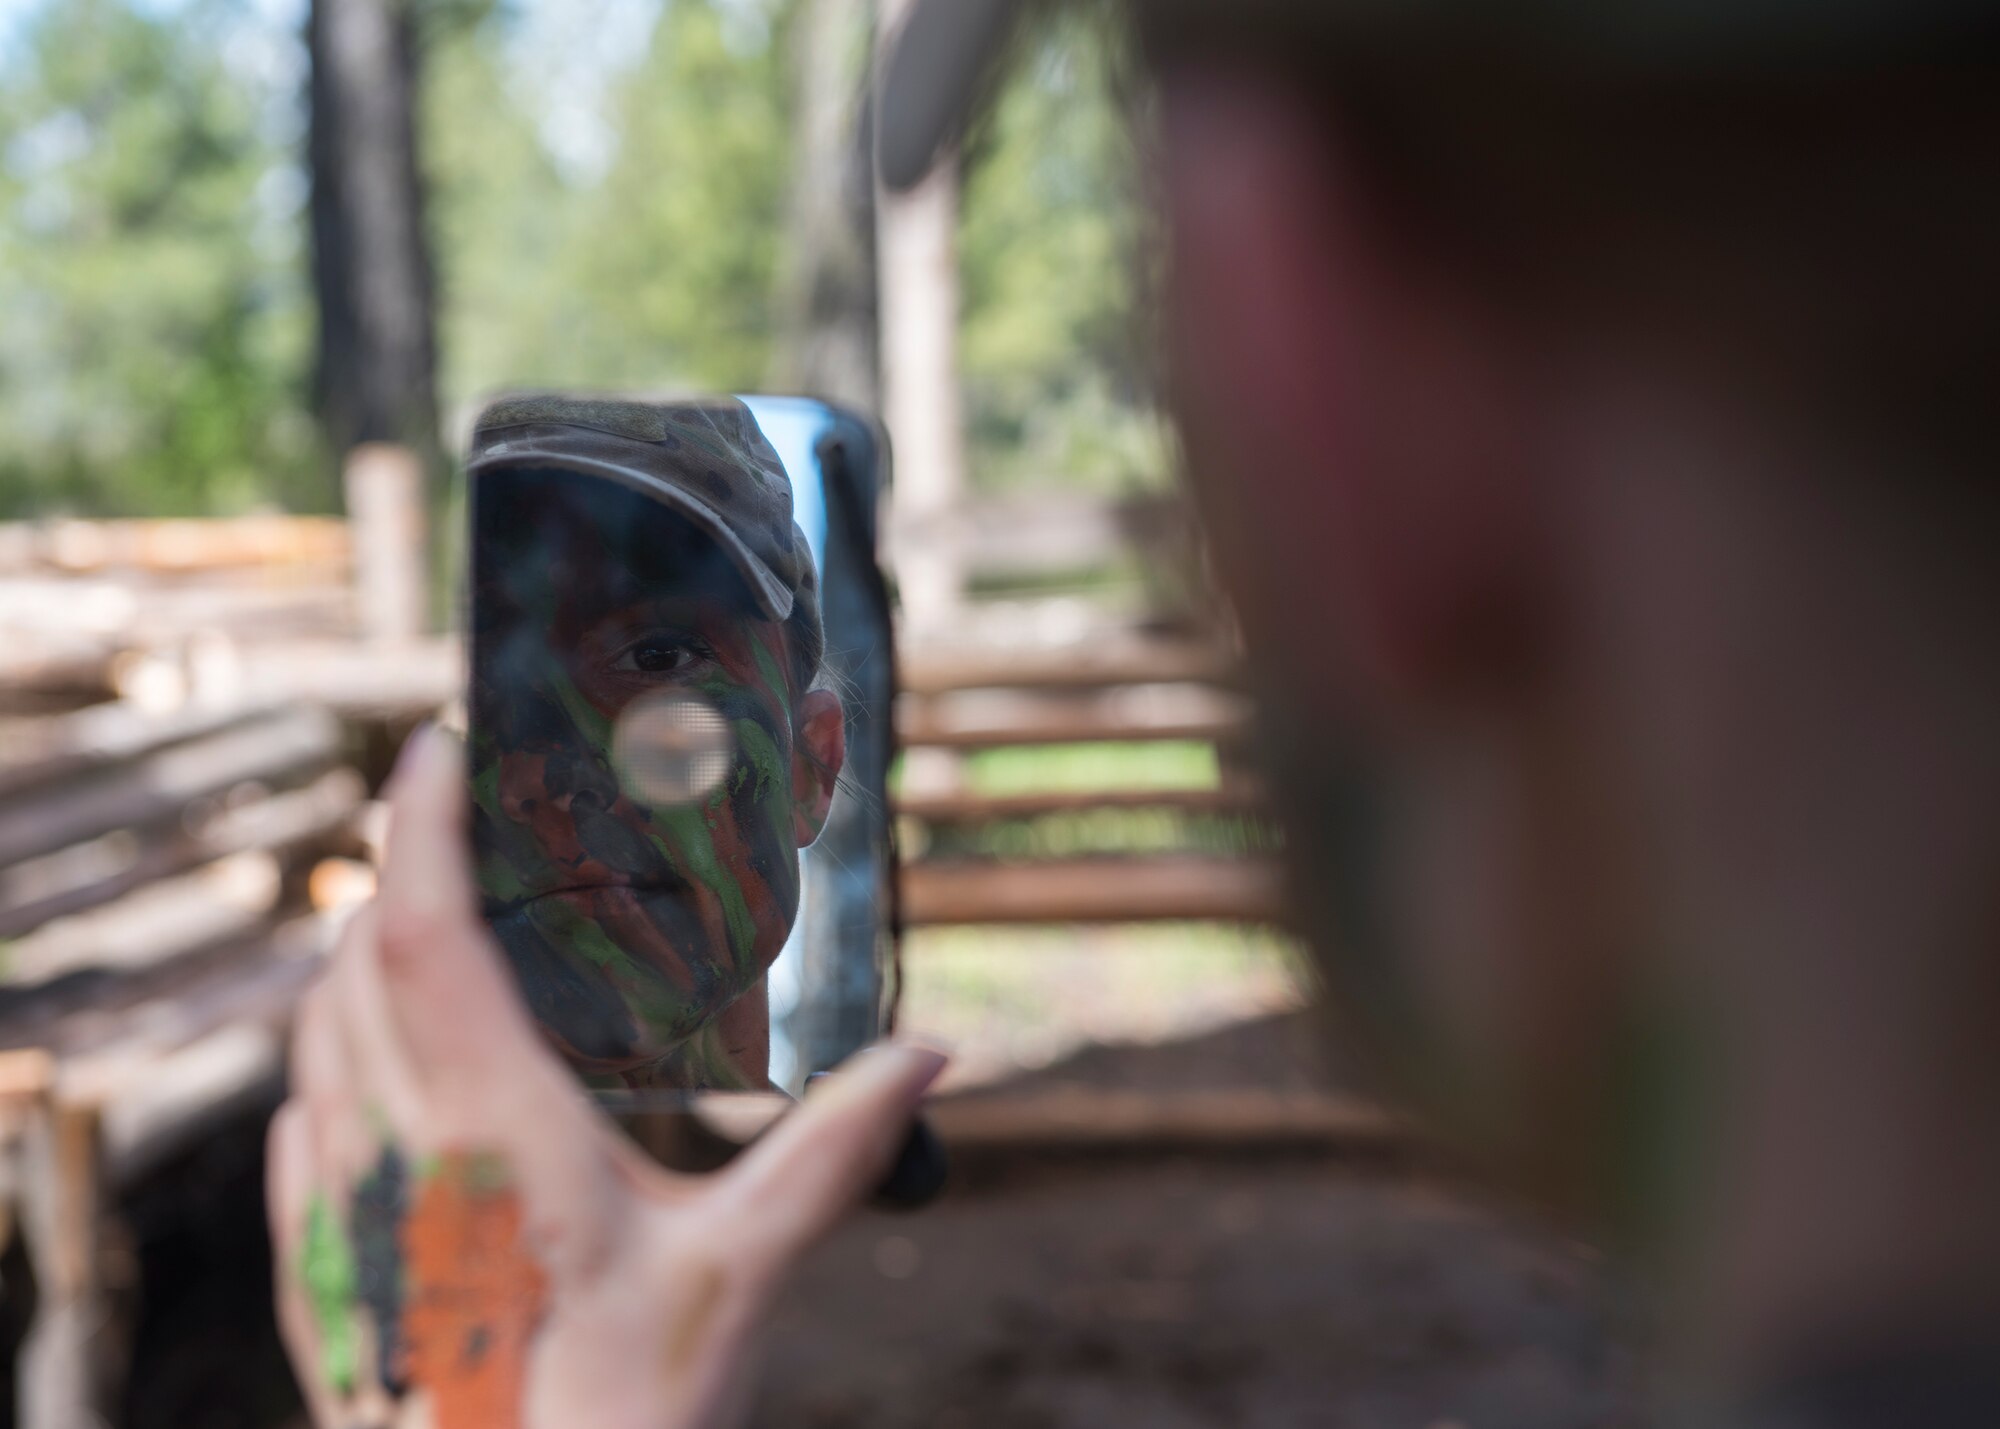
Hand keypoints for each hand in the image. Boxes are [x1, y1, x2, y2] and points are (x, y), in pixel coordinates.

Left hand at [267, 726, 945, 1428]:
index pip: (424, 935)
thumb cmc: (620, 1413)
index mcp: (491, 1132)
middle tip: (456, 836)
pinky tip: (378, 1077)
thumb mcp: (741, 1273)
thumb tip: (930, 1057)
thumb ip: (835, 1154)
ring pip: (313, 1042)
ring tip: (425, 933)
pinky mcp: (320, 1276)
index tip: (432, 747)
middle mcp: (391, 1155)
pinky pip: (298, 1126)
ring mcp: (338, 1217)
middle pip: (352, 968)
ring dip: (355, 967)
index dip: (418, 827)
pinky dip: (330, 1060)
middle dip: (394, 881)